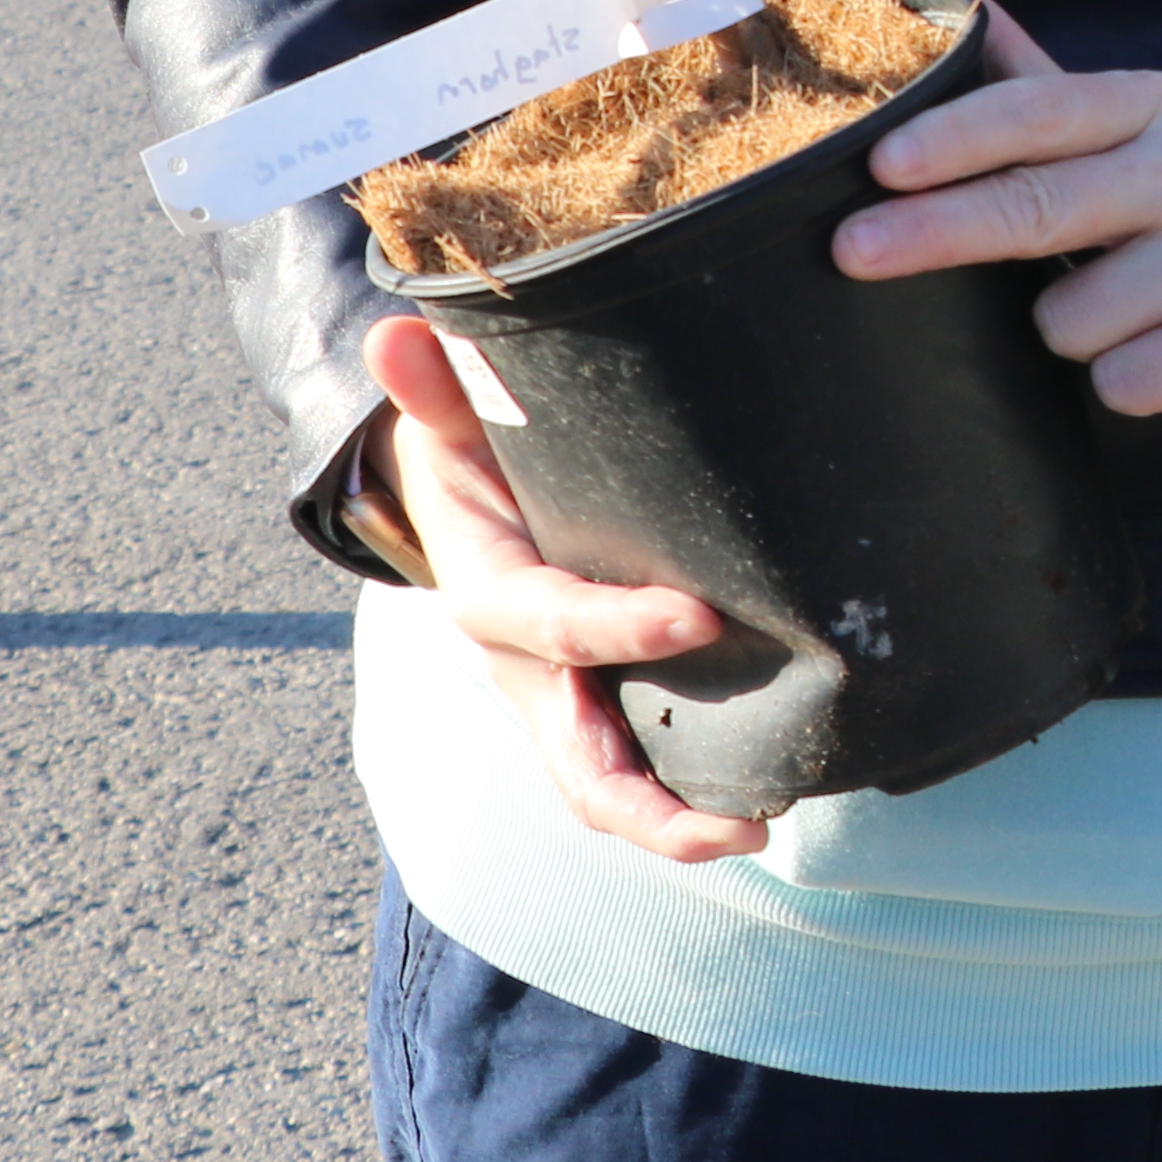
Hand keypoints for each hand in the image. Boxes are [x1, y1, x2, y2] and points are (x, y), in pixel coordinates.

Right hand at [356, 316, 779, 865]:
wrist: (458, 501)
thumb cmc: (471, 450)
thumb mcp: (452, 415)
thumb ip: (437, 383)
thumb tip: (396, 332)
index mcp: (487, 594)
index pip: (549, 621)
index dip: (616, 627)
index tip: (698, 614)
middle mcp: (522, 669)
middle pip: (573, 758)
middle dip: (646, 796)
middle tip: (739, 815)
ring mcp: (560, 701)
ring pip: (603, 786)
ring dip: (673, 821)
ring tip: (758, 829)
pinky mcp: (597, 707)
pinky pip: (634, 768)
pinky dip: (685, 797)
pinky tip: (765, 801)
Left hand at [833, 0, 1161, 436]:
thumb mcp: (1125, 131)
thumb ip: (1027, 68)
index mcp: (1157, 107)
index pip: (1040, 113)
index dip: (955, 138)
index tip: (880, 164)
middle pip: (1039, 207)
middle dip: (935, 231)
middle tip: (852, 251)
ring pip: (1071, 316)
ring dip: (1074, 332)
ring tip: (1131, 313)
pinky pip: (1123, 379)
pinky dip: (1126, 382)